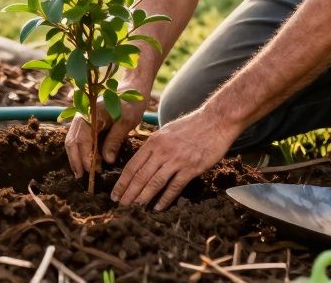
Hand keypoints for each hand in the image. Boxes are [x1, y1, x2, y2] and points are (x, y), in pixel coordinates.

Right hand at [65, 80, 149, 178]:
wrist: (133, 89)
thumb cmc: (131, 104)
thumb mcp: (126, 122)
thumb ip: (114, 140)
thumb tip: (105, 161)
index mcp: (90, 113)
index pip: (81, 139)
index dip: (84, 157)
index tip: (91, 172)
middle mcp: (82, 115)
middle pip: (72, 141)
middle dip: (75, 159)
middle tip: (81, 176)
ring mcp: (83, 119)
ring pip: (73, 140)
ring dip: (77, 156)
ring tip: (83, 172)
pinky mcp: (87, 123)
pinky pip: (79, 138)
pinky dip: (82, 150)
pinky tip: (88, 162)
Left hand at [111, 107, 237, 210]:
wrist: (216, 121)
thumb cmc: (192, 126)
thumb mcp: (167, 131)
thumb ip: (154, 146)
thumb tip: (143, 162)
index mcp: (154, 141)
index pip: (133, 165)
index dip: (122, 182)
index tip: (115, 194)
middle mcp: (162, 150)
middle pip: (140, 176)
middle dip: (128, 193)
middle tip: (120, 206)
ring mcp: (177, 160)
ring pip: (154, 182)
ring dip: (143, 198)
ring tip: (135, 209)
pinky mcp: (191, 168)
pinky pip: (174, 186)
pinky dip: (165, 199)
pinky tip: (158, 207)